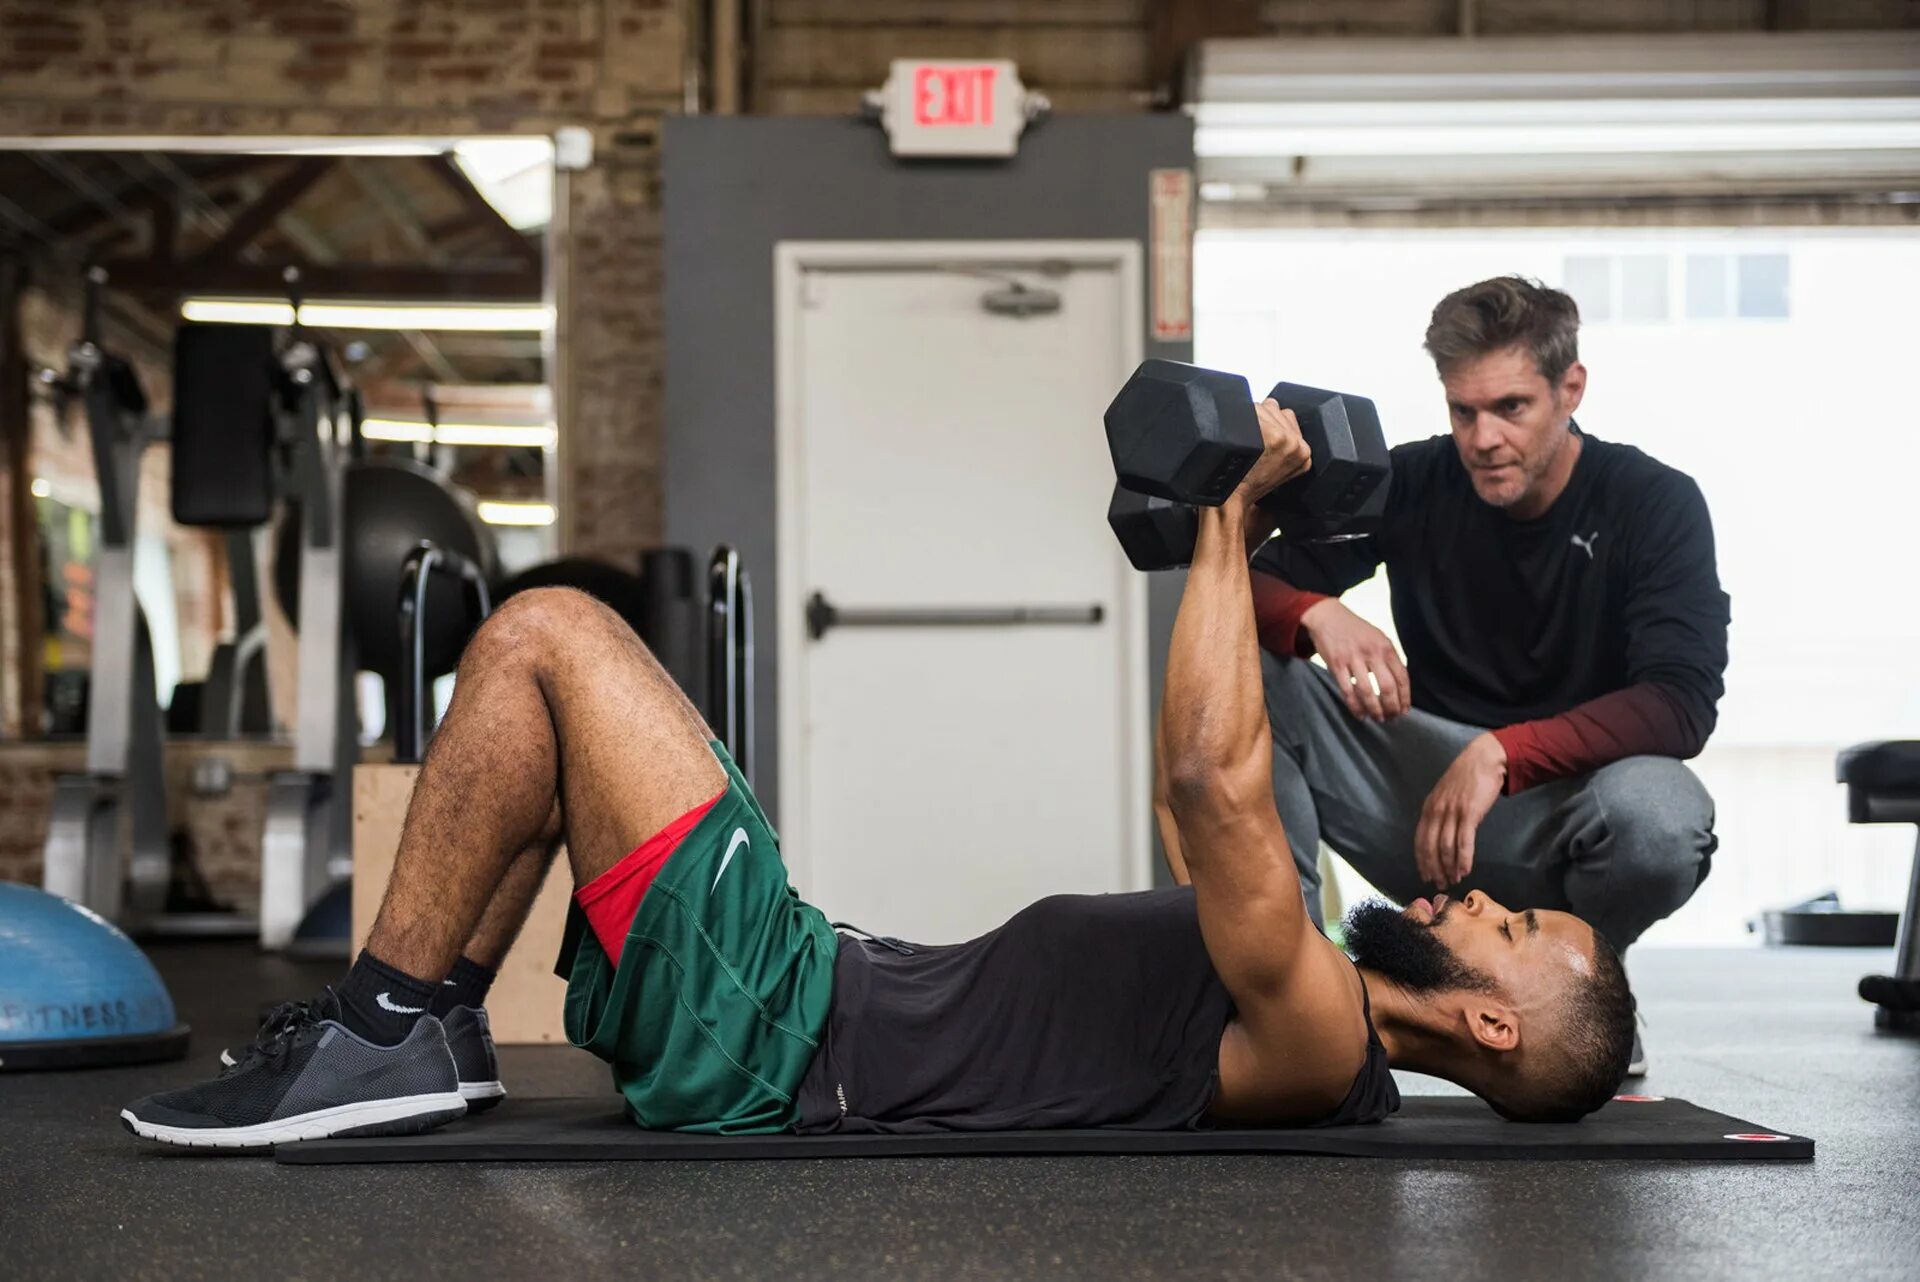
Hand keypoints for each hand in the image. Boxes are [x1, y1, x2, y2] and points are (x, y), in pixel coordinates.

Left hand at [1232, 399, 1311, 504]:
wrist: (1231, 498)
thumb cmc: (1246, 484)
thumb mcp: (1277, 469)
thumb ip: (1284, 444)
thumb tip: (1275, 416)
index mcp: (1304, 453)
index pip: (1288, 416)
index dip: (1268, 422)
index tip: (1257, 435)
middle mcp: (1297, 444)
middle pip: (1276, 408)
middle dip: (1260, 418)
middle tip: (1249, 440)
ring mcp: (1284, 438)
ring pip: (1264, 406)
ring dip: (1251, 416)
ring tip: (1243, 440)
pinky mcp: (1271, 435)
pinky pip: (1253, 409)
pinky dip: (1240, 417)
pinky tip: (1236, 436)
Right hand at [1299, 599, 1409, 720]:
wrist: (1328, 616)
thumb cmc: (1355, 630)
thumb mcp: (1378, 638)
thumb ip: (1388, 657)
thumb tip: (1398, 685)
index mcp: (1385, 646)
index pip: (1402, 676)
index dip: (1405, 697)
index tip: (1404, 710)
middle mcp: (1372, 652)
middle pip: (1387, 687)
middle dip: (1392, 707)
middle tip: (1392, 718)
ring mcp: (1353, 658)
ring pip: (1367, 692)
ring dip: (1374, 709)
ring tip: (1378, 718)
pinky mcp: (1336, 664)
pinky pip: (1347, 690)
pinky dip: (1355, 706)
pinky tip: (1360, 714)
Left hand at [1415, 734, 1507, 888]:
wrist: (1484, 759)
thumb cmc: (1466, 778)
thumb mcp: (1445, 795)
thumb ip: (1441, 814)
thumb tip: (1440, 836)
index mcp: (1429, 808)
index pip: (1420, 840)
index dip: (1422, 860)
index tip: (1425, 875)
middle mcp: (1437, 811)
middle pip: (1431, 847)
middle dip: (1434, 869)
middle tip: (1440, 884)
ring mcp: (1452, 812)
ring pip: (1446, 847)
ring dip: (1449, 867)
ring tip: (1454, 880)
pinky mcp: (1469, 813)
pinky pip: (1464, 841)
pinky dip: (1463, 859)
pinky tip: (1465, 870)